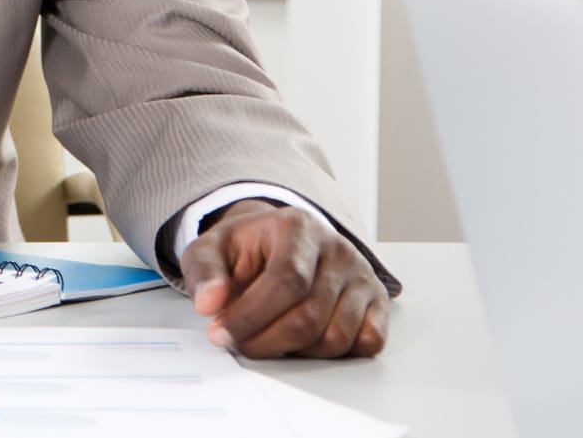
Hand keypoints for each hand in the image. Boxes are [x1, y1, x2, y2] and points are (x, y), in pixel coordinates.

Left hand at [180, 198, 389, 357]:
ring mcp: (362, 275)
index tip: (221, 334)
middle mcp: (337, 248)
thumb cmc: (246, 250)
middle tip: (239, 343)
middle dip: (267, 341)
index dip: (251, 316)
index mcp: (298, 226)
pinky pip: (367, 343)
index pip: (286, 281)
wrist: (277, 242)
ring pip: (336, 338)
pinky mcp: (378, 301)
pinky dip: (334, 355)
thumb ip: (204, 271)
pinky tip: (304, 342)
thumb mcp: (211, 248)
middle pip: (309, 317)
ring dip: (296, 352)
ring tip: (267, 337)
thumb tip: (210, 304)